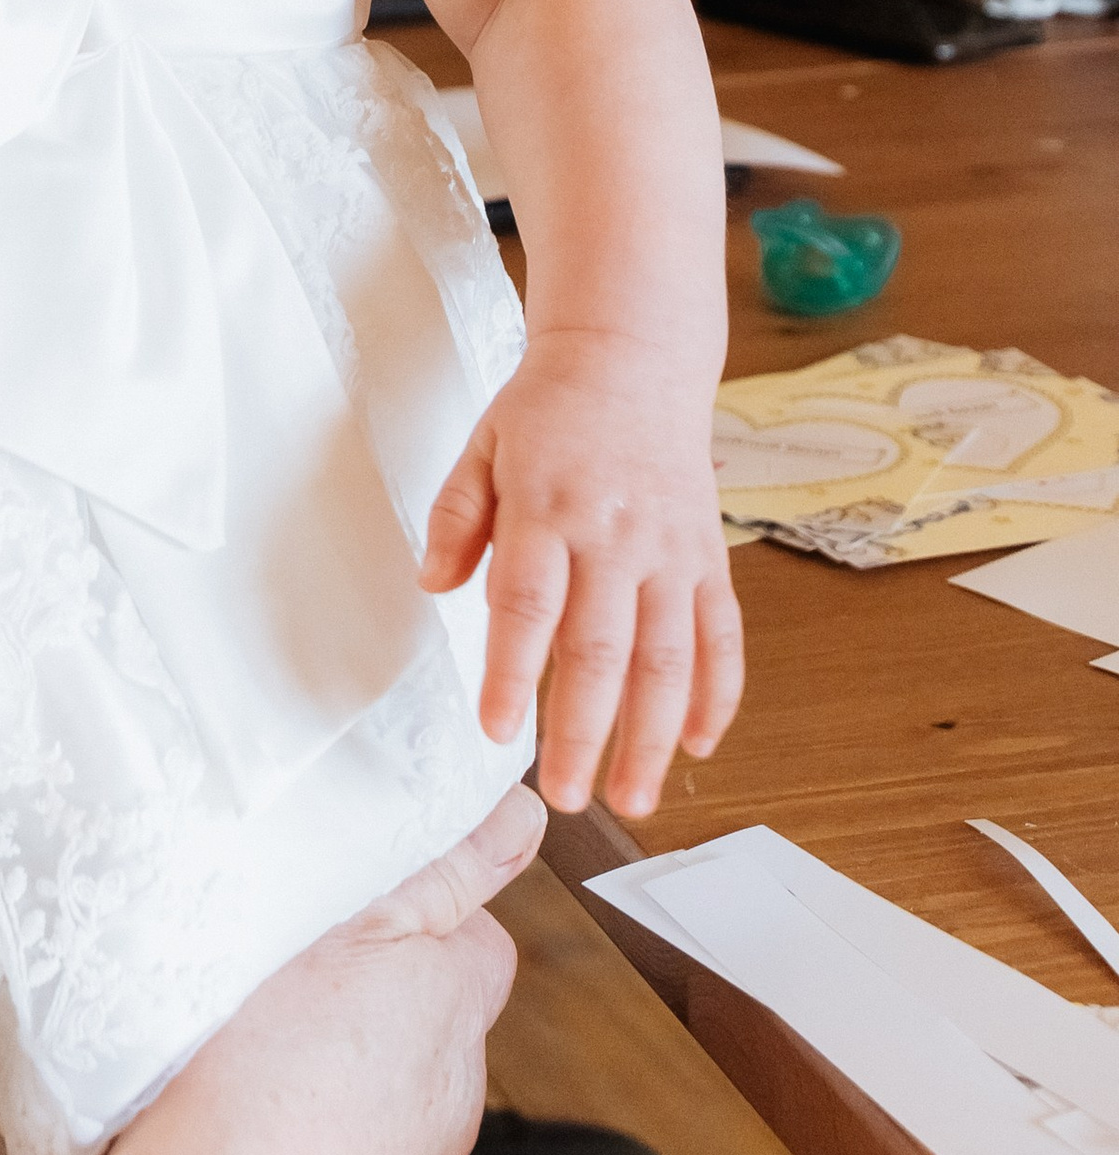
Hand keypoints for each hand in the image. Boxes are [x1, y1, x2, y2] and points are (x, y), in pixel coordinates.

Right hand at [0, 792, 541, 1154]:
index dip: (427, 927)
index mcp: (452, 1000)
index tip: (357, 923)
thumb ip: (443, 873)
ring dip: (359, 1076)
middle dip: (386, 1003)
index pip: (481, 947)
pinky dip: (337, 1149)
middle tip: (296, 987)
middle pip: (439, 1022)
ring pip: (406, 1096)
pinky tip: (274, 1135)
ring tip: (273, 1064)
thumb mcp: (351, 925)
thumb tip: (526, 818)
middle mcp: (460, 1086)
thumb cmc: (264, 1050)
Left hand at [421, 331, 742, 818]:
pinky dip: (718, 692)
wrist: (633, 356)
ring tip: (633, 797)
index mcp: (549, 507)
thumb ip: (456, 518)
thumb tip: (433, 586)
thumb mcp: (483, 445)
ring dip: (654, 734)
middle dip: (585, 730)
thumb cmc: (549, 409)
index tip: (501, 733)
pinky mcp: (709, 555)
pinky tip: (701, 744)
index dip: (515, 673)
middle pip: (602, 647)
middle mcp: (615, 534)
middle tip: (568, 795)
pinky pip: (721, 633)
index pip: (528, 604)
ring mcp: (670, 549)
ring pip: (668, 656)